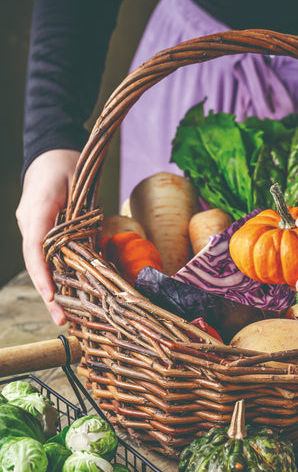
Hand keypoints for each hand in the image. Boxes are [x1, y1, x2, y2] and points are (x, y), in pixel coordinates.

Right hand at [16, 149, 79, 324]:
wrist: (50, 152)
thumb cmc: (67, 164)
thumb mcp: (78, 182)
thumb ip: (81, 213)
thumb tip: (93, 244)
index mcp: (37, 209)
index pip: (36, 247)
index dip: (42, 273)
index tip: (51, 294)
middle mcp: (29, 222)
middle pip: (35, 264)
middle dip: (47, 292)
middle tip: (61, 319)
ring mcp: (31, 228)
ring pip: (39, 264)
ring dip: (51, 290)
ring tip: (64, 317)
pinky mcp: (39, 233)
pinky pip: (46, 258)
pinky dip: (55, 277)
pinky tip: (67, 296)